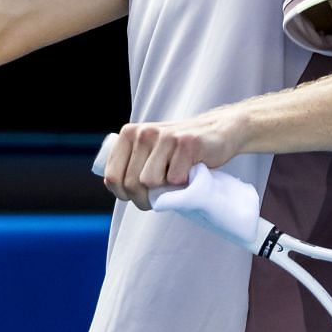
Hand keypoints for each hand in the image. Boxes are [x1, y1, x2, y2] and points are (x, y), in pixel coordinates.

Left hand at [100, 112, 246, 210]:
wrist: (218, 131)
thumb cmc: (180, 150)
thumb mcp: (150, 152)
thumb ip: (132, 165)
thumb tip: (118, 190)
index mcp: (129, 134)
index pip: (112, 176)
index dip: (123, 195)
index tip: (137, 197)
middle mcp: (143, 132)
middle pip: (131, 183)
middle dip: (145, 200)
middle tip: (160, 198)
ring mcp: (164, 136)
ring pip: (151, 182)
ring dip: (165, 191)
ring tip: (176, 180)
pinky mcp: (186, 143)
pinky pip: (175, 179)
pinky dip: (184, 183)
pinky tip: (190, 171)